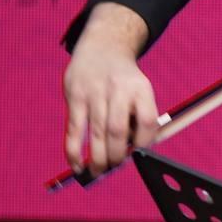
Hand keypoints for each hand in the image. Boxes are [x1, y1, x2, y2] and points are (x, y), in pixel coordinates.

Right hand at [62, 3, 157, 175]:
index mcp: (141, 88)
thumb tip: (133, 153)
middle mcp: (118, 89)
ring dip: (97, 158)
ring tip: (98, 172)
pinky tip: (77, 165)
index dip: (144, 142)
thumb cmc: (125, 80)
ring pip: (95, 132)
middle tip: (114, 167)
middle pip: (117, 129)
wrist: (102, 49)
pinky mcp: (74, 97)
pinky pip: (74, 129)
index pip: (148, 120)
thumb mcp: (141, 89)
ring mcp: (94, 92)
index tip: (138, 154)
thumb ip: (139, 116)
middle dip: (116, 155)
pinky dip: (74, 151)